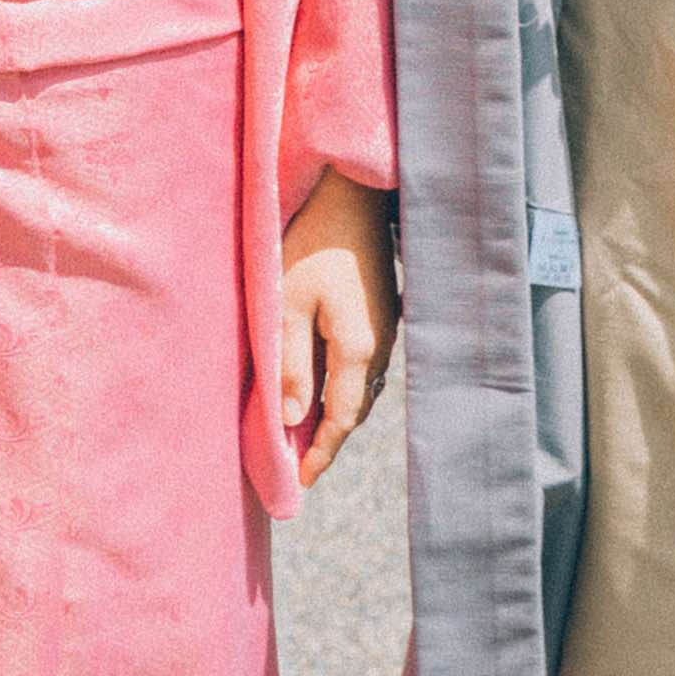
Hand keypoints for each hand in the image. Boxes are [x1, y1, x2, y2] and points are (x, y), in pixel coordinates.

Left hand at [272, 172, 397, 486]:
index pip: (341, 419)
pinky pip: (364, 366)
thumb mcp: (288, 304)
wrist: (352, 194)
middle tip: (300, 464)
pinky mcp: (381, 312)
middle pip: (355, 408)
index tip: (301, 481)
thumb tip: (292, 419)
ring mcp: (386, 329)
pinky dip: (343, 386)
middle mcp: (380, 346)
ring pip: (361, 388)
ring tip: (306, 432)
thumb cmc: (312, 243)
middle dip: (328, 439)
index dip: (321, 452)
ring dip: (336, 413)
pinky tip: (323, 385)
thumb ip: (290, 364)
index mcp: (358, 350)